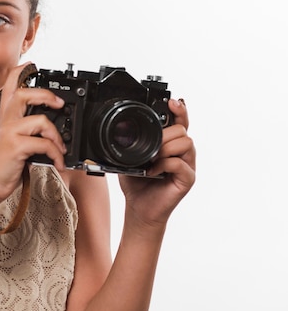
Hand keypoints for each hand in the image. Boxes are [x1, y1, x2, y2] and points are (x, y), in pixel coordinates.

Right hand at [0, 63, 66, 202]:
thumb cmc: (4, 165)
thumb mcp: (13, 141)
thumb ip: (26, 130)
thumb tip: (51, 125)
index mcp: (5, 117)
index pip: (9, 86)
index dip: (20, 71)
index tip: (32, 64)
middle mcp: (5, 121)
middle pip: (22, 93)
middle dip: (45, 95)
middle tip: (59, 104)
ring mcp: (9, 133)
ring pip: (40, 120)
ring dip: (56, 136)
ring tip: (60, 148)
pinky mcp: (15, 147)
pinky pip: (43, 144)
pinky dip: (56, 154)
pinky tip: (58, 162)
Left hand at [119, 98, 195, 227]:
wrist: (139, 208)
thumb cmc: (137, 183)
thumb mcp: (131, 157)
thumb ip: (133, 142)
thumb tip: (122, 129)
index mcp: (171, 144)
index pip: (180, 121)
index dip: (179, 109)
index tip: (171, 101)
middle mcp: (182, 152)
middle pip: (182, 129)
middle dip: (165, 134)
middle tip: (151, 147)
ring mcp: (187, 165)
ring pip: (185, 143)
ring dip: (165, 148)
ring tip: (152, 159)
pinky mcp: (187, 179)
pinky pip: (181, 164)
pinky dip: (164, 165)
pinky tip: (152, 171)